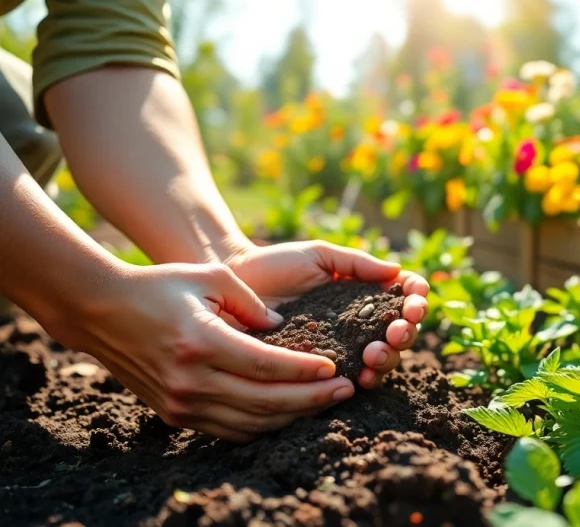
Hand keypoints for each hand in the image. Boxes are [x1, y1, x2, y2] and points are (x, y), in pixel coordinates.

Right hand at [39, 262, 354, 441]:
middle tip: (347, 390)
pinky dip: (264, 425)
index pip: (266, 366)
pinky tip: (290, 412)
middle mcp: (190, 380)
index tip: (335, 368)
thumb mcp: (210, 278)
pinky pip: (229, 430)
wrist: (102, 311)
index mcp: (201, 343)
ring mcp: (181, 403)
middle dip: (311, 399)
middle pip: (265, 401)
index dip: (304, 371)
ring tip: (327, 402)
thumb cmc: (160, 286)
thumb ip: (252, 301)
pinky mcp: (175, 414)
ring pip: (250, 422)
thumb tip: (283, 328)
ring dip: (293, 416)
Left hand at [224, 241, 428, 388]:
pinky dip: (362, 380)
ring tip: (376, 353)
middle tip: (395, 331)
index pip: (403, 301)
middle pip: (400, 336)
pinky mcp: (319, 372)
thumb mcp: (320, 256)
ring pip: (381, 362)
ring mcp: (342, 351)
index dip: (416, 302)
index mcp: (365, 297)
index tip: (413, 301)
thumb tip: (398, 272)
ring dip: (388, 360)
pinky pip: (348, 381)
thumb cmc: (276, 264)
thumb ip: (357, 263)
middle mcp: (359, 326)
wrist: (234, 285)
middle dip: (406, 334)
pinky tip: (361, 377)